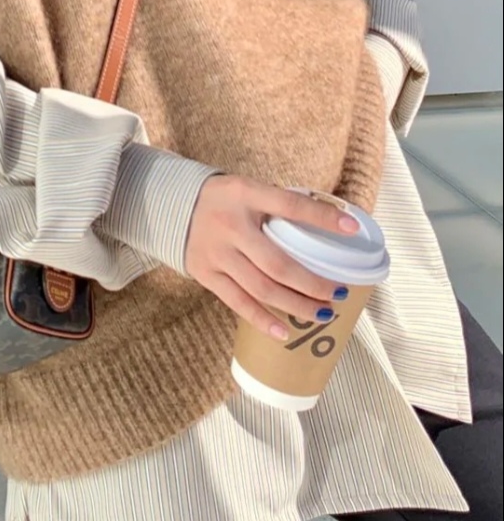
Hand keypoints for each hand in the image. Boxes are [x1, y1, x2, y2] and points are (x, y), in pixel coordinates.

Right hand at [185, 176, 359, 339]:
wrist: (169, 206)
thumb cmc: (222, 199)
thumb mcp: (248, 188)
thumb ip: (278, 203)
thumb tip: (327, 223)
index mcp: (244, 195)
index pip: (289, 205)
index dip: (322, 218)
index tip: (352, 229)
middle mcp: (230, 226)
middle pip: (278, 263)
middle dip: (312, 283)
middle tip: (337, 293)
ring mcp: (216, 253)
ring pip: (262, 288)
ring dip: (296, 305)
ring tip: (322, 314)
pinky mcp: (205, 274)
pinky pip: (237, 302)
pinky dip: (262, 319)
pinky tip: (284, 332)